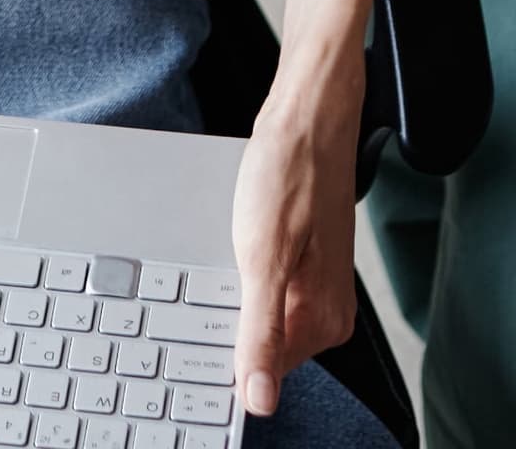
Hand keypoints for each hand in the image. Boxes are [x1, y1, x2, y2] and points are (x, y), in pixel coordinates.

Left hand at [231, 38, 363, 419]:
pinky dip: (237, 277)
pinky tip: (225, 250)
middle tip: (201, 288)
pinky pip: (262, 290)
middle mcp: (325, 310)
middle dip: (225, 328)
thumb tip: (259, 400)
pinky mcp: (301, 261)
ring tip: (215, 261)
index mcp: (323, 320)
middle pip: (260, 348)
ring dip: (228, 299)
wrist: (308, 115)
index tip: (190, 344)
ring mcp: (314, 285)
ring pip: (257, 316)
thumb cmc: (292, 173)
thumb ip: (261, 334)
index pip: (264, 376)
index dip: (222, 362)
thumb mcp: (264, 258)